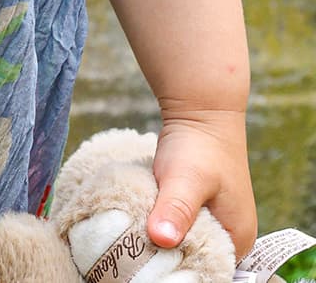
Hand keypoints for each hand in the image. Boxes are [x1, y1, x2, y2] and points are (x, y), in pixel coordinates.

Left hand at [148, 108, 255, 261]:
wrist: (199, 109)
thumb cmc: (199, 145)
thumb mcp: (186, 179)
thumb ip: (176, 209)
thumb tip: (161, 239)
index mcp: (237, 238)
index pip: (209, 270)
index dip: (181, 269)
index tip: (151, 262)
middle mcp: (229, 233)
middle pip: (195, 258)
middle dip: (169, 254)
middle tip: (139, 247)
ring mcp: (214, 218)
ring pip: (184, 241)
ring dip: (164, 236)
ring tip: (140, 231)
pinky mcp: (196, 204)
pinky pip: (178, 224)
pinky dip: (162, 221)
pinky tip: (145, 216)